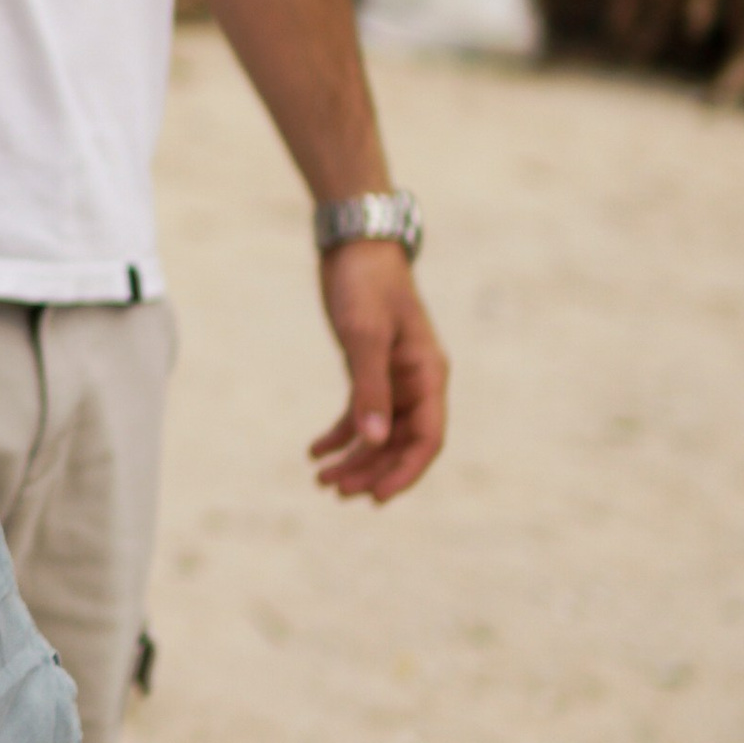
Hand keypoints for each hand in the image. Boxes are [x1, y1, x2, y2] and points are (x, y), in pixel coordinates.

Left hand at [309, 241, 448, 501]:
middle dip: (372, 470)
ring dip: (355, 459)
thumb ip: (369, 389)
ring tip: (322, 480)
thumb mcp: (364, 336)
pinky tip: (314, 451)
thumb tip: (373, 441)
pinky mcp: (370, 369)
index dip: (405, 472)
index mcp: (428, 375)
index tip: (376, 497)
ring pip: (380, 434)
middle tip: (334, 491)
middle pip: (402, 442)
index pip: (427, 438)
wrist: (355, 245)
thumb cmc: (365, 284)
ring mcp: (395, 377)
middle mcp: (417, 381)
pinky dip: (340, 435)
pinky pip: (360, 414)